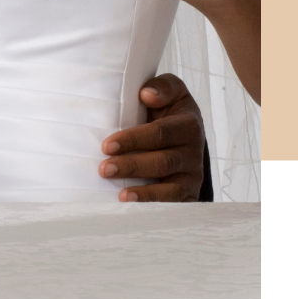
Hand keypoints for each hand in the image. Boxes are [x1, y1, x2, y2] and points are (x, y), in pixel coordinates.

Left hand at [99, 73, 205, 201]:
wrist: (183, 138)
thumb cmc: (168, 113)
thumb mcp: (171, 93)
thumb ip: (163, 87)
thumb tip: (146, 94)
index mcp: (188, 125)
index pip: (160, 133)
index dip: (133, 140)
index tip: (107, 145)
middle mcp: (193, 153)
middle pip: (162, 162)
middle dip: (131, 166)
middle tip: (103, 169)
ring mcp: (191, 177)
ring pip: (170, 189)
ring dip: (144, 193)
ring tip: (120, 197)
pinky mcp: (188, 196)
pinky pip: (173, 207)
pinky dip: (155, 210)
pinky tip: (134, 211)